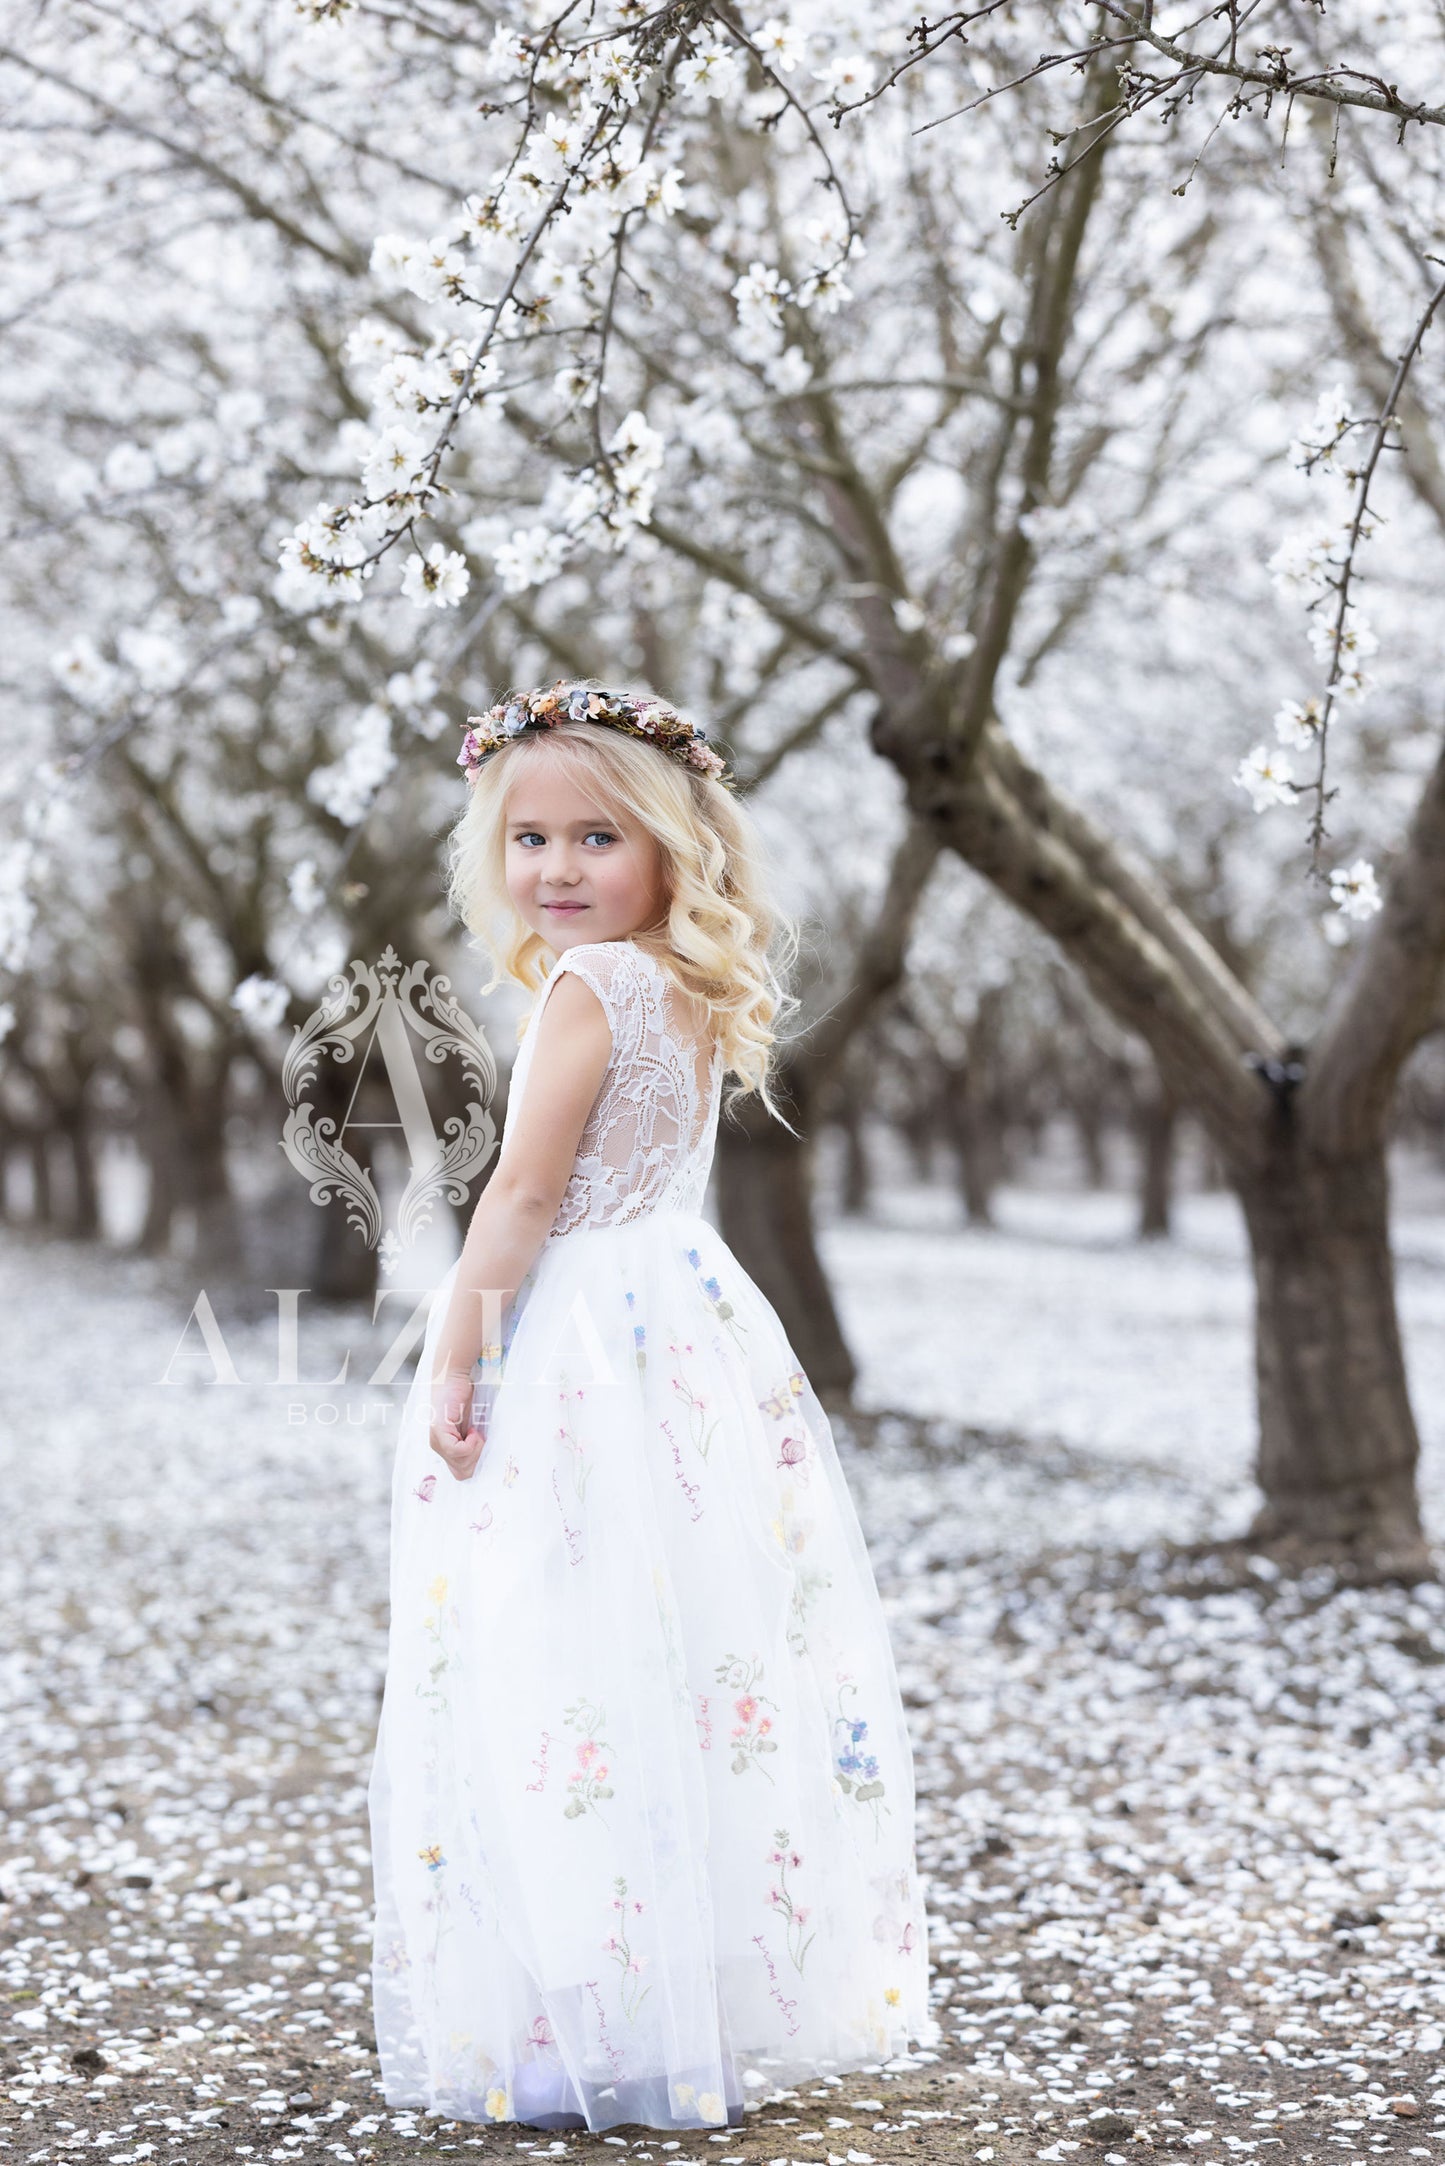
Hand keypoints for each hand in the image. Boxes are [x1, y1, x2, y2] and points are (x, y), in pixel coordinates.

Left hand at [429, 1364, 485, 1481]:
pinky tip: (473, 1428)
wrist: (452, 1376)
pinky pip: (458, 1452)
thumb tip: (483, 1461)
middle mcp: (437, 1446)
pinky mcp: (439, 1431)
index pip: (461, 1473)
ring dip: (476, 1450)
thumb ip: (471, 1441)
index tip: (481, 1444)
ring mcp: (437, 1440)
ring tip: (476, 1432)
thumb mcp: (470, 1424)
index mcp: (444, 1447)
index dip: (476, 1463)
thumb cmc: (463, 1396)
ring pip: (461, 1464)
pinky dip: (471, 1443)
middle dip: (477, 1459)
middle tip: (480, 1439)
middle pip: (463, 1473)